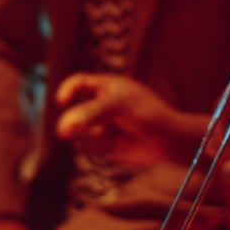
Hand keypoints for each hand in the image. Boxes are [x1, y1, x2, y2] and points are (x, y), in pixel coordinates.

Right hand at [55, 73, 192, 168]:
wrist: (167, 141)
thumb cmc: (147, 114)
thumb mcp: (118, 105)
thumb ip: (90, 112)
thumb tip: (63, 126)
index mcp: (106, 86)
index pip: (78, 83)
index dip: (67, 90)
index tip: (61, 102)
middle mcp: (100, 104)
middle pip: (74, 110)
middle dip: (72, 121)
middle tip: (65, 131)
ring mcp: (101, 124)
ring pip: (79, 131)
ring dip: (89, 134)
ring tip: (110, 134)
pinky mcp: (103, 144)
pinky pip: (89, 146)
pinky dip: (98, 146)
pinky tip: (116, 144)